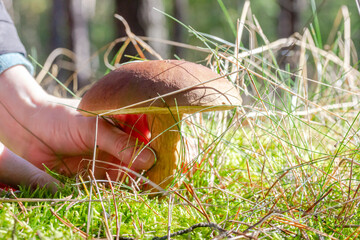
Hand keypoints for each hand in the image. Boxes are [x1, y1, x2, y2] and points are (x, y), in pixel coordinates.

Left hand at [0, 65, 154, 182]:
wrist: (27, 128)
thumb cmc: (61, 118)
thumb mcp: (93, 127)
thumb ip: (120, 143)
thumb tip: (150, 159)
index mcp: (121, 127)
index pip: (146, 140)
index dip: (158, 150)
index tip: (170, 161)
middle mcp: (116, 145)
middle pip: (139, 161)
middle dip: (149, 171)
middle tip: (160, 181)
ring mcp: (105, 161)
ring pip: (126, 175)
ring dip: (134, 183)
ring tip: (145, 189)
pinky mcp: (93, 177)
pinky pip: (109, 186)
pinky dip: (117, 191)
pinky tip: (125, 193)